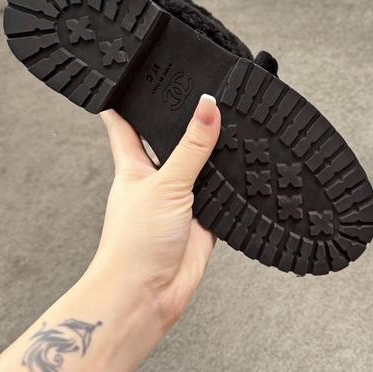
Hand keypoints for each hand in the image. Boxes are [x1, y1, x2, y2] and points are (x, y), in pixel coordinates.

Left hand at [91, 94, 219, 330]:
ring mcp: (181, 199)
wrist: (147, 296)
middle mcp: (157, 179)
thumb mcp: (163, 184)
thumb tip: (207, 107)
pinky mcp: (204, 218)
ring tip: (235, 122)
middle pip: (172, 141)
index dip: (129, 98)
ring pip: (201, 166)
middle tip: (204, 92)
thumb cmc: (133, 244)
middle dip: (186, 122)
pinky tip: (246, 167)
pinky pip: (222, 194)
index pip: (126, 123)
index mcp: (133, 166)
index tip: (136, 74)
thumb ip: (190, 147)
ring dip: (214, 152)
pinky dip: (232, 183)